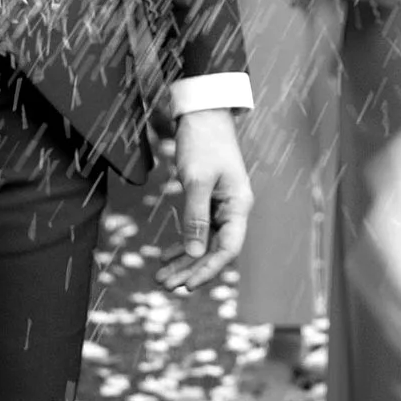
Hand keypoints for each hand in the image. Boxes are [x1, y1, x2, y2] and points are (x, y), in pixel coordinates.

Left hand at [168, 107, 250, 289]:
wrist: (204, 114)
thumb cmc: (203, 143)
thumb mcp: (196, 179)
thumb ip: (195, 216)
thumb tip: (194, 253)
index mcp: (238, 205)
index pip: (227, 248)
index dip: (207, 270)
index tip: (186, 285)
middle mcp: (233, 210)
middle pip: (214, 250)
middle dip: (190, 270)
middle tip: (164, 285)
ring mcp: (222, 206)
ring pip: (204, 243)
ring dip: (184, 261)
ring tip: (161, 278)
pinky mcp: (209, 201)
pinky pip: (198, 230)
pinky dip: (183, 244)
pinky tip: (167, 257)